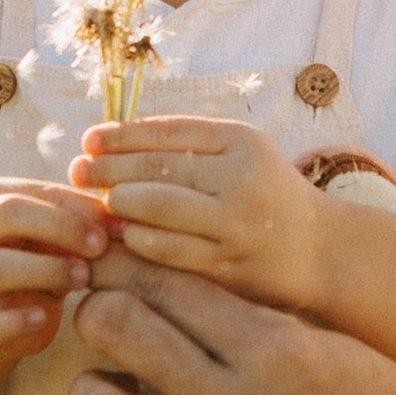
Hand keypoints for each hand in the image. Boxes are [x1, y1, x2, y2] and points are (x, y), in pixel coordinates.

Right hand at [0, 177, 110, 354]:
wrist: (12, 311)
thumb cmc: (45, 257)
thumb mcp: (62, 234)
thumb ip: (85, 219)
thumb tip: (122, 218)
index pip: (30, 191)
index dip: (75, 206)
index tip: (116, 225)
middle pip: (3, 213)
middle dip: (58, 227)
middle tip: (99, 246)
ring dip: (43, 269)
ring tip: (82, 279)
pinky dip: (12, 321)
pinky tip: (43, 317)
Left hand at [64, 255, 395, 394]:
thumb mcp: (326, 344)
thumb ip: (251, 318)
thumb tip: (169, 283)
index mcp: (272, 350)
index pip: (163, 282)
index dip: (124, 265)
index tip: (109, 267)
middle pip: (118, 328)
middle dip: (101, 312)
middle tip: (104, 320)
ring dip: (93, 394)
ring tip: (109, 394)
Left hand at [71, 115, 324, 311]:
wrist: (317, 251)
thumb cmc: (264, 195)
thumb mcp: (238, 156)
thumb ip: (187, 147)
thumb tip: (112, 142)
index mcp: (241, 141)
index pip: (169, 131)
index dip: (122, 134)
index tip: (90, 139)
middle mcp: (240, 177)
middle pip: (159, 167)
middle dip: (110, 168)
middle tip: (78, 171)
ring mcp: (235, 223)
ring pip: (160, 207)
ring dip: (119, 203)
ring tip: (98, 203)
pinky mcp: (229, 263)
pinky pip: (170, 249)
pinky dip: (138, 240)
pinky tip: (122, 236)